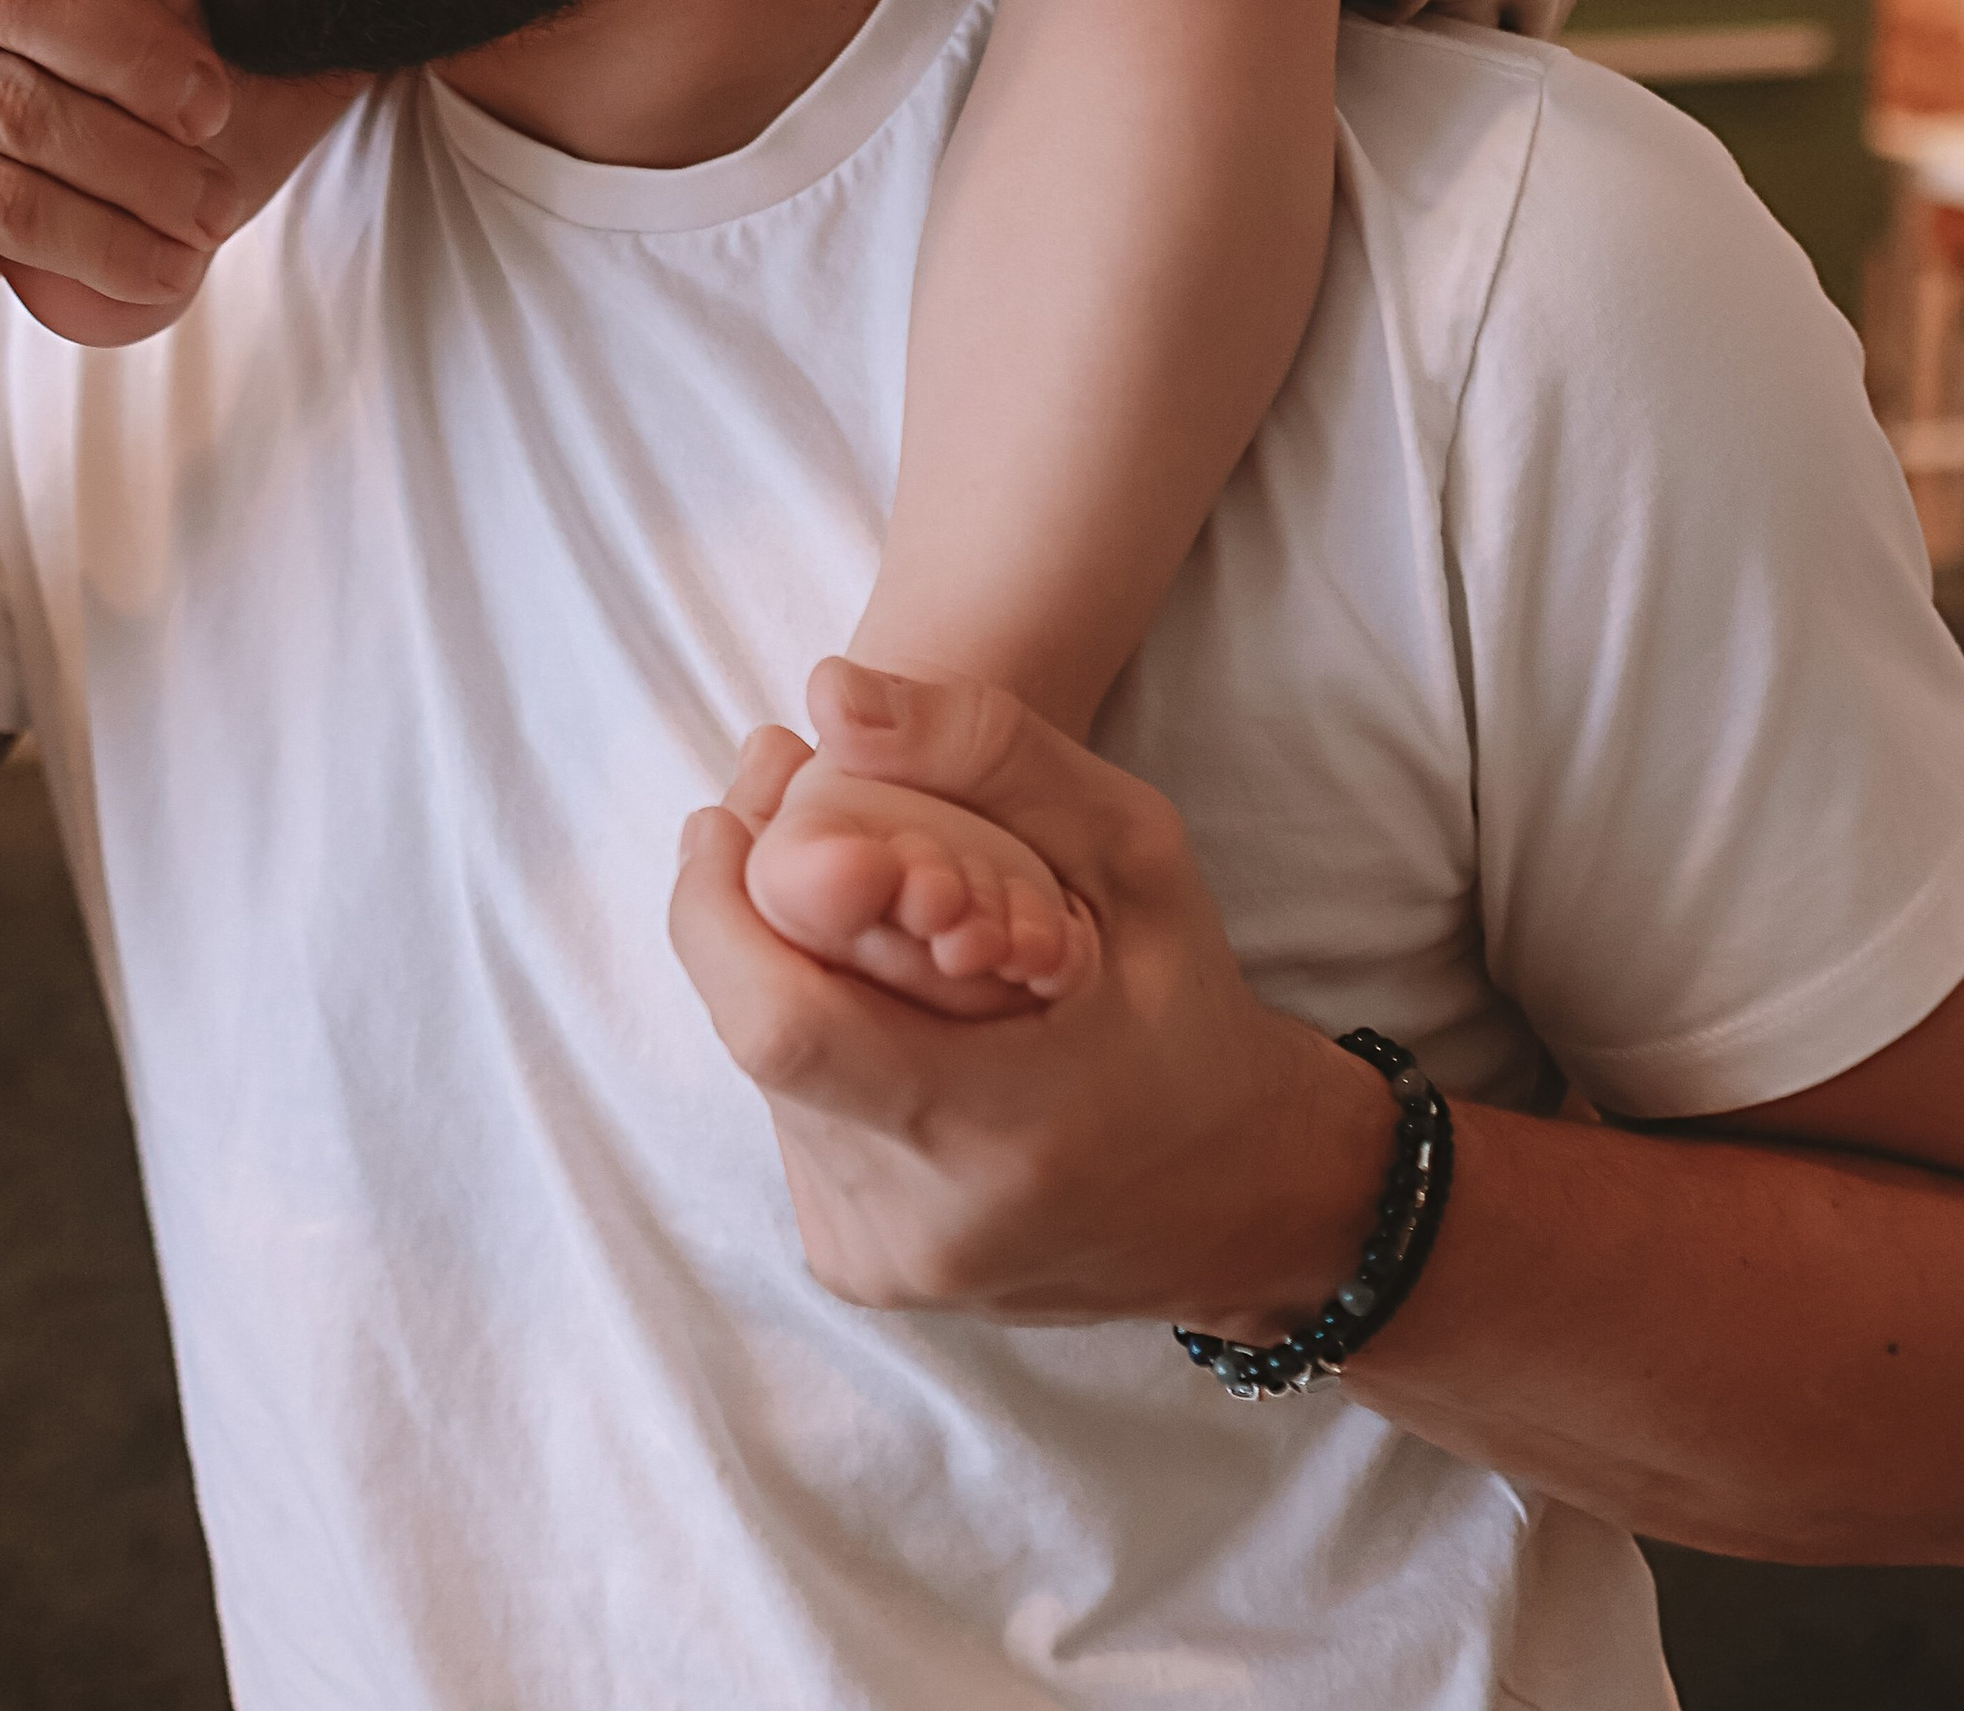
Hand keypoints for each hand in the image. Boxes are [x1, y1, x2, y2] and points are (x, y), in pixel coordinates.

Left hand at [668, 661, 1394, 1327]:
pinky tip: (873, 996)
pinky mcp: (860, 1268)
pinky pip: (790, 1119)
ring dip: (779, 968)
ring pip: (760, 1073)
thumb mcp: (1132, 849)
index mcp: (995, 1126)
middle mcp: (918, 1221)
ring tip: (849, 898)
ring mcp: (880, 1261)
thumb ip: (986, 753)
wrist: (1243, 1200)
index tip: (734, 802)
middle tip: (775, 801)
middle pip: (755, 1029)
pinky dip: (812, 1037)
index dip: (720, 903)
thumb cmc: (1189, 1007)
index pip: (783, 1023)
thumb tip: (829, 695)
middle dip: (745, 905)